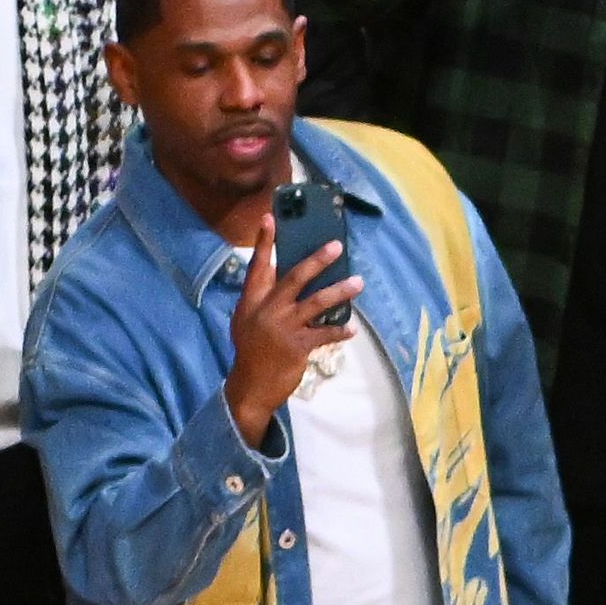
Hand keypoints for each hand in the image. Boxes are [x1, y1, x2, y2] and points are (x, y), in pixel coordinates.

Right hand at [221, 222, 362, 444]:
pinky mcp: (297, 345)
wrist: (250, 386)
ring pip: (316, 302)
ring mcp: (283, 327)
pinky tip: (351, 329)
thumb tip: (284, 281)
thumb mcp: (247, 321)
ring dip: (339, 291)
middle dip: (317, 260)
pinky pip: (324, 333)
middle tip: (336, 246)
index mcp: (251, 300)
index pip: (259, 266)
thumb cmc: (251, 351)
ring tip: (358, 283)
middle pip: (294, 277)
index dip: (265, 242)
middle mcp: (266, 309)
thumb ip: (263, 300)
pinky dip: (339, 331)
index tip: (271, 218)